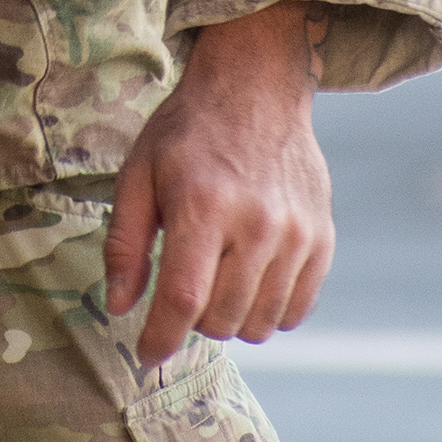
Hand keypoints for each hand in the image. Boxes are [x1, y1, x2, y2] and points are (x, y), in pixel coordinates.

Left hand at [105, 4, 336, 365]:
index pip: (183, 299)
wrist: (257, 88)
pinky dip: (267, 311)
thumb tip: (120, 306)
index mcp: (203, 205)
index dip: (161, 338)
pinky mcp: (322, 240)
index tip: (147, 353)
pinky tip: (249, 280)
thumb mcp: (138, 173)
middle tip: (183, 286)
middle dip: (191, 321)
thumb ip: (125, 244)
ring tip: (216, 280)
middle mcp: (257, 223)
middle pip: (221, 319)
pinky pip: (295, 311)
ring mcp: (297, 234)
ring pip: (259, 325)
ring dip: (230, 319)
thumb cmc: (188, 131)